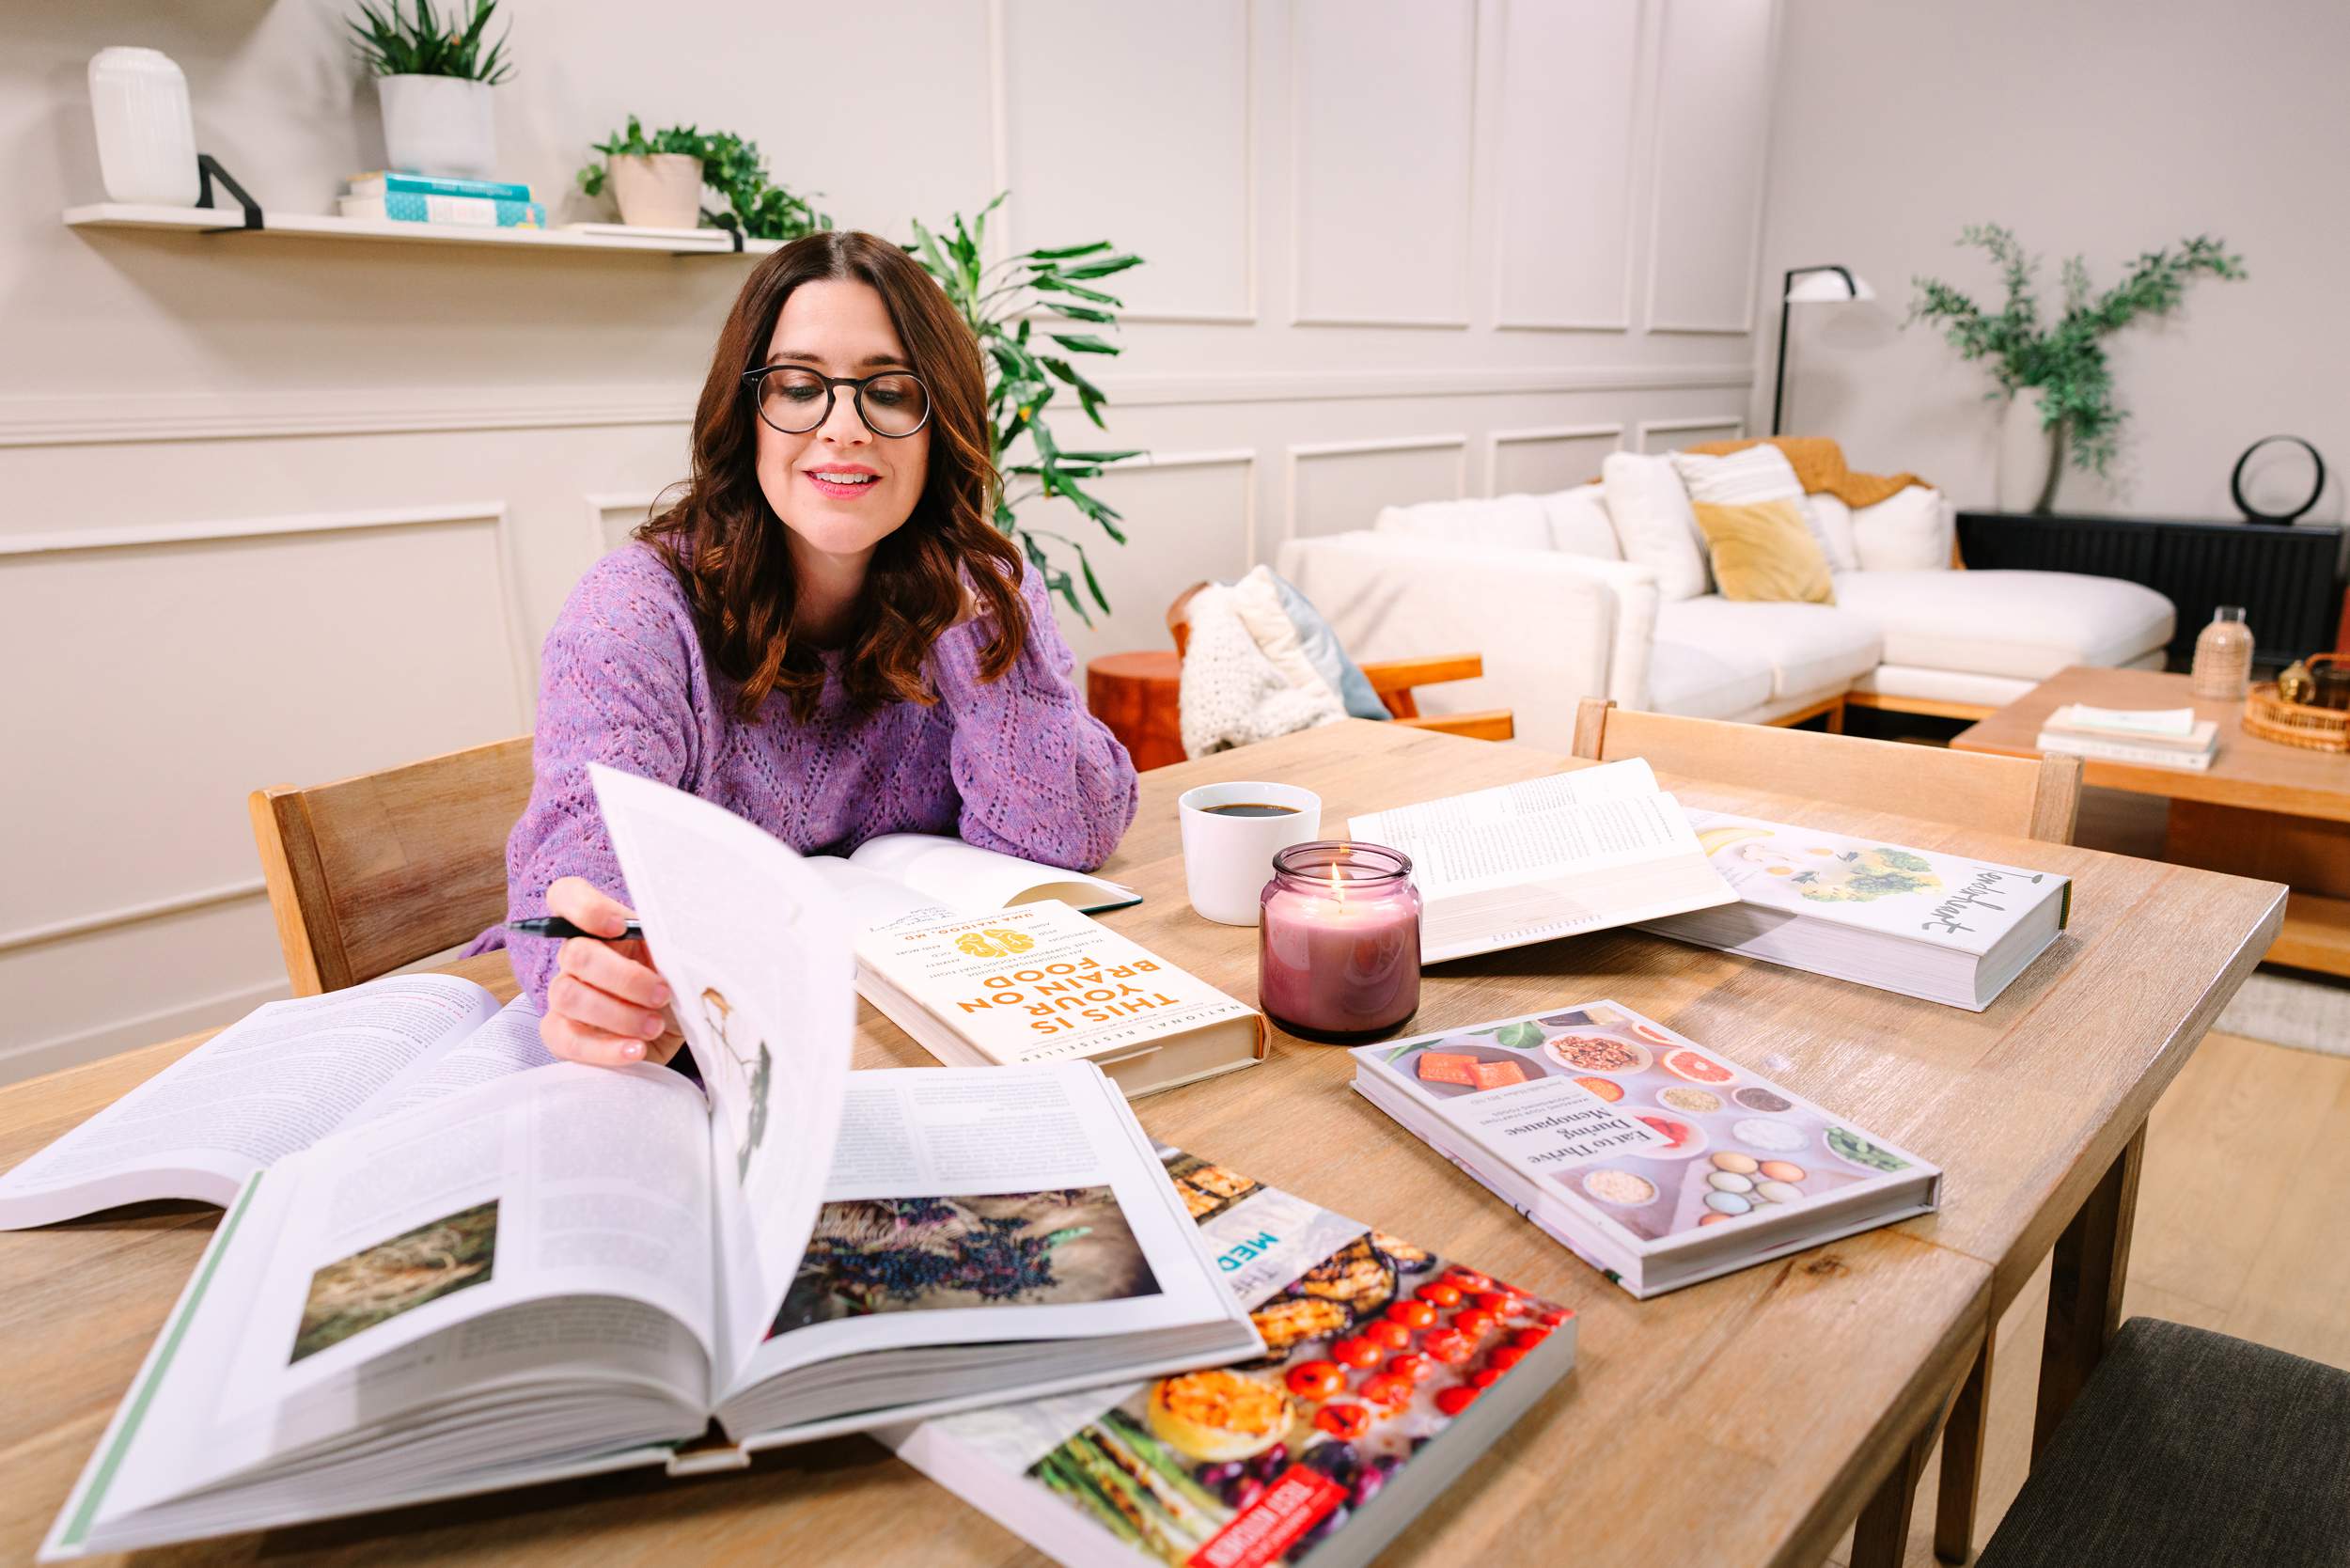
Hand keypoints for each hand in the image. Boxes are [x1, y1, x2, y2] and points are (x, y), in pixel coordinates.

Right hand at [537, 877, 681, 1067]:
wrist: (673, 1035)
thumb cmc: (674, 988)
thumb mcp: (680, 961)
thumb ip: (673, 944)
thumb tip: (682, 938)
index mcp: (603, 929)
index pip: (566, 896)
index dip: (584, 907)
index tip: (618, 927)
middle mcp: (576, 957)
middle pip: (576, 954)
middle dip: (624, 977)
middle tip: (662, 994)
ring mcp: (565, 996)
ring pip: (569, 995)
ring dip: (619, 1014)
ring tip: (654, 1026)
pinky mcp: (562, 1035)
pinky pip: (569, 1040)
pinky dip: (605, 1048)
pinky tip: (635, 1050)